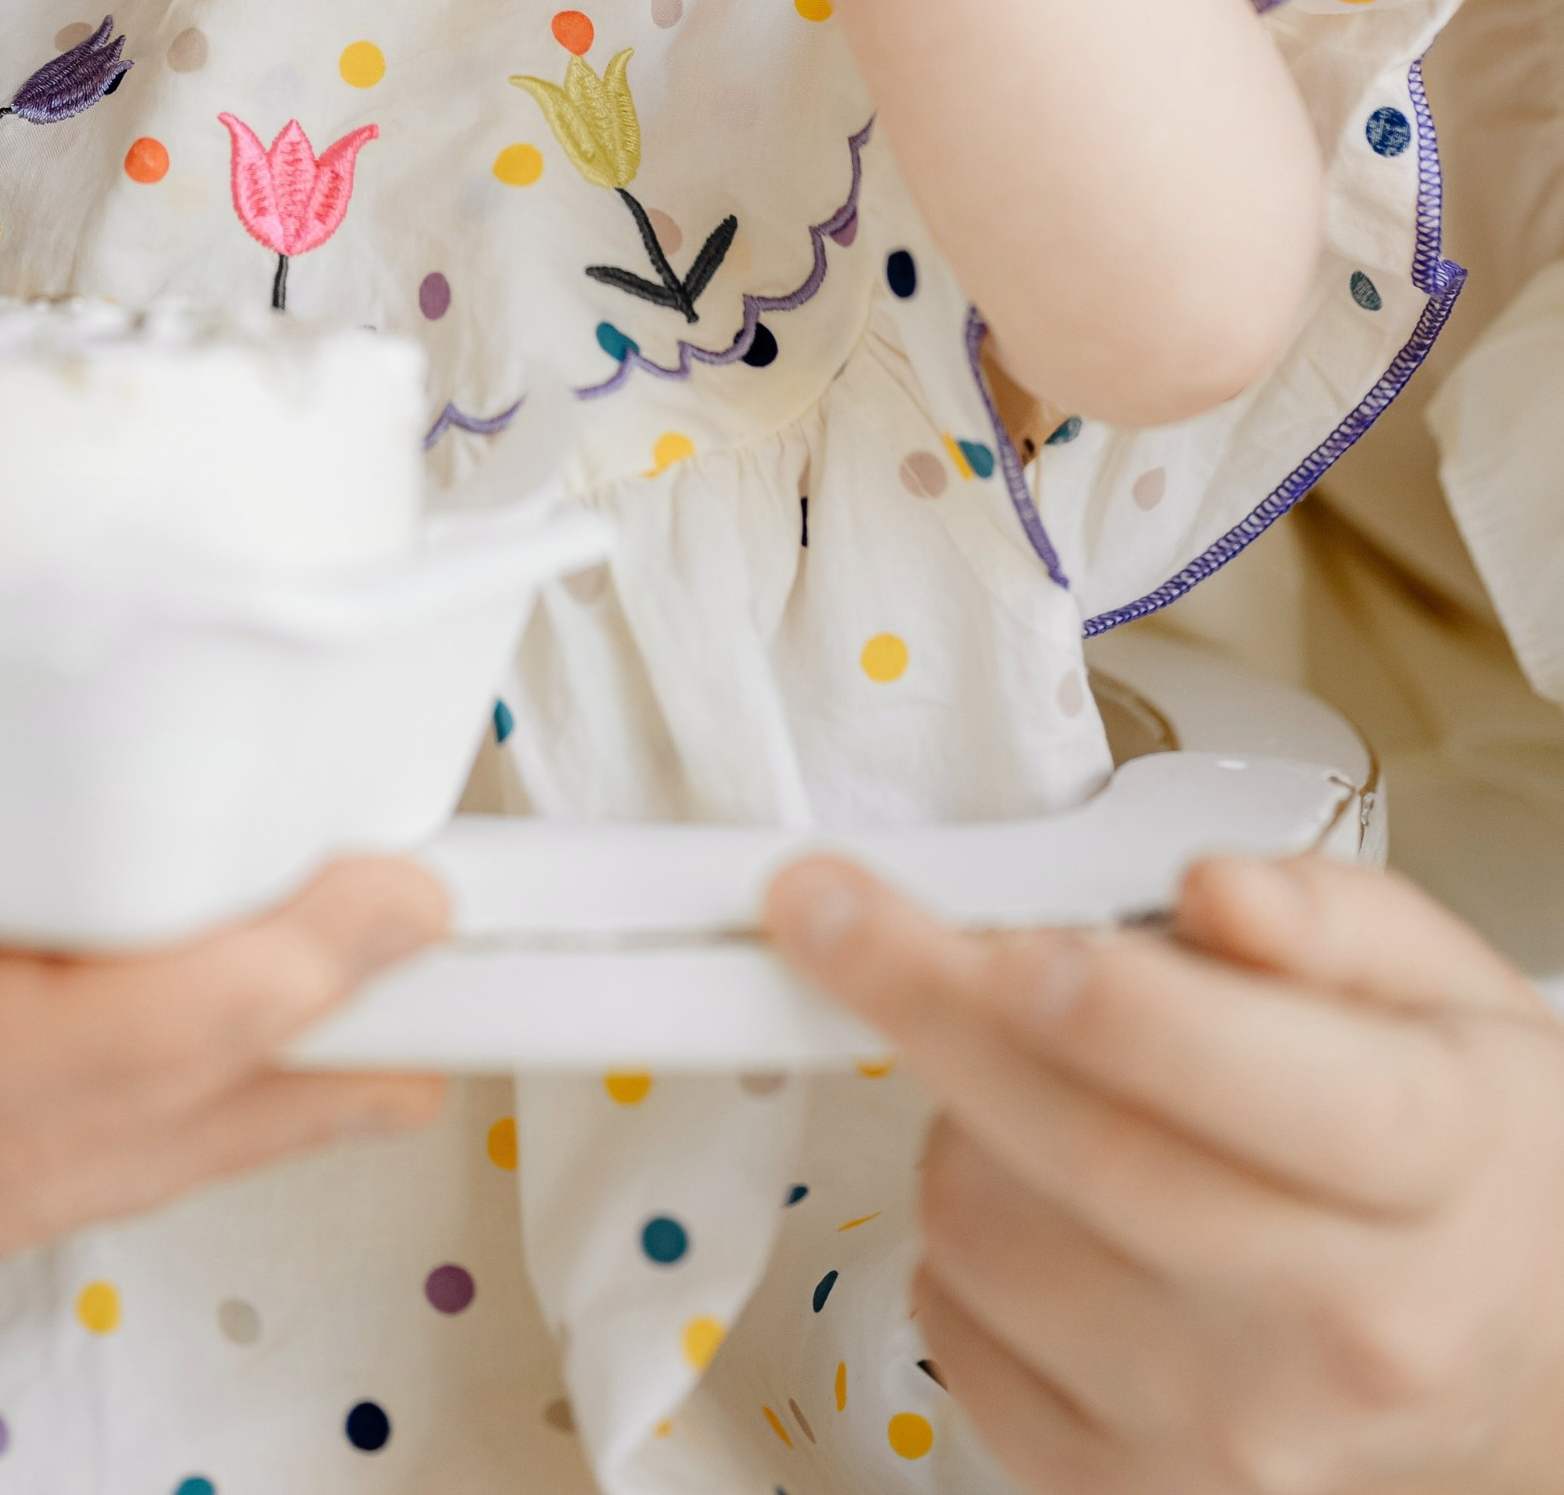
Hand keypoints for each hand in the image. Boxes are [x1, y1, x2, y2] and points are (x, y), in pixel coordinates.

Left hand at [768, 850, 1563, 1492]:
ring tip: (1038, 1074)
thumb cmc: (1467, 1154)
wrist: (1517, 1353)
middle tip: (832, 911)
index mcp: (1429, 1163)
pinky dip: (952, 1242)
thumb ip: (1327, 915)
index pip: (1231, 1073)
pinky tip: (1033, 1195)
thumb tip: (1214, 892)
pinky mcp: (1138, 1491)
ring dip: (956, 1118)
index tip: (965, 914)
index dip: (1089, 992)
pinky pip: (955, 1338)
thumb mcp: (1448, 987)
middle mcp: (1336, 1323)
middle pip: (1079, 1148)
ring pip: (988, 1233)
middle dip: (923, 1001)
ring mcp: (1232, 1430)